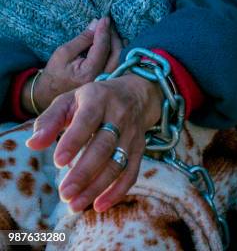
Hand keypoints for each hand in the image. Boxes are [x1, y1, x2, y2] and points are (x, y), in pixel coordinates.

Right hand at [21, 17, 123, 113]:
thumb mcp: (63, 52)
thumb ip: (82, 39)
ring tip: (111, 31)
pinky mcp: (110, 82)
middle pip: (116, 52)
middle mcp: (102, 78)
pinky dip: (119, 52)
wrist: (51, 94)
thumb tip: (96, 24)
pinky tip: (116, 43)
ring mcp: (108, 81)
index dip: (104, 31)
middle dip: (113, 35)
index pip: (102, 47)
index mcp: (89, 72)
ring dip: (118, 42)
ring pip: (121, 58)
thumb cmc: (55, 73)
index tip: (105, 18)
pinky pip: (120, 64)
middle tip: (108, 24)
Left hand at [26, 74, 162, 212]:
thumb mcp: (68, 101)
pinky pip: (131, 173)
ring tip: (75, 204)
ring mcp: (132, 134)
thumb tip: (32, 144)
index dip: (74, 141)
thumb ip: (48, 121)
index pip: (87, 120)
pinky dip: (117, 191)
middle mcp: (119, 116)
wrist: (135, 95)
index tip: (58, 162)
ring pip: (118, 163)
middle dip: (84, 172)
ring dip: (97, 186)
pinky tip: (99, 205)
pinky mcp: (139, 150)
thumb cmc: (93, 100)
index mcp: (99, 100)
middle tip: (64, 193)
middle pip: (104, 147)